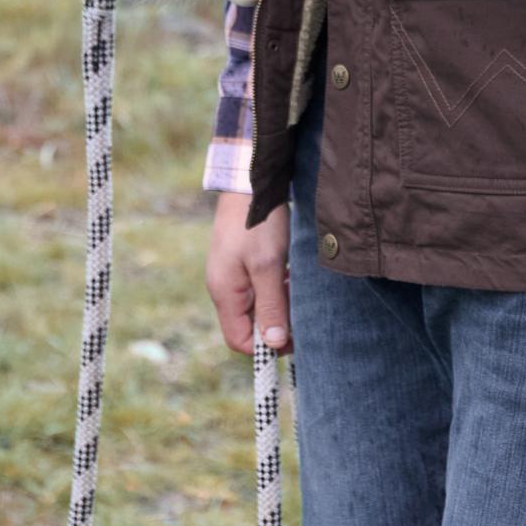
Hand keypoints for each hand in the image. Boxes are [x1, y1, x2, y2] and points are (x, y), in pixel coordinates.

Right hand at [206, 191, 291, 356]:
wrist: (250, 179)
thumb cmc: (258, 223)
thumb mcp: (268, 266)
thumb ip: (271, 306)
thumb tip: (274, 344)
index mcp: (224, 293)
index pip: (240, 340)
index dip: (266, 346)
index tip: (293, 336)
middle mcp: (224, 287)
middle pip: (250, 324)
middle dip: (276, 322)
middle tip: (301, 310)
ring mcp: (232, 273)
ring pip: (258, 305)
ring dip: (279, 303)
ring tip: (296, 287)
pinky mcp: (242, 260)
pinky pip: (260, 287)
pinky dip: (277, 287)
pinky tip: (291, 273)